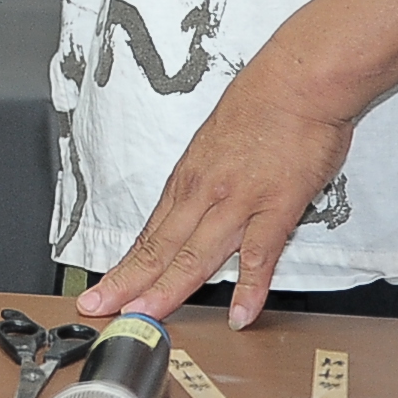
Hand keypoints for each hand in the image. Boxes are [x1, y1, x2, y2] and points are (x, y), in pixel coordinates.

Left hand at [75, 47, 357, 328]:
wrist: (297, 81)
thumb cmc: (261, 105)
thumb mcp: (216, 144)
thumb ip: (206, 181)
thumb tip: (197, 209)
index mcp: (188, 179)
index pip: (150, 234)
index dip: (125, 266)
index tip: (104, 291)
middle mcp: (204, 192)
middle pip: (160, 248)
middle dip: (127, 283)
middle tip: (100, 309)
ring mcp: (239, 201)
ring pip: (196, 254)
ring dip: (168, 289)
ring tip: (146, 317)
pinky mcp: (278, 205)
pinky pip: (260, 254)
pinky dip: (250, 287)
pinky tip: (240, 314)